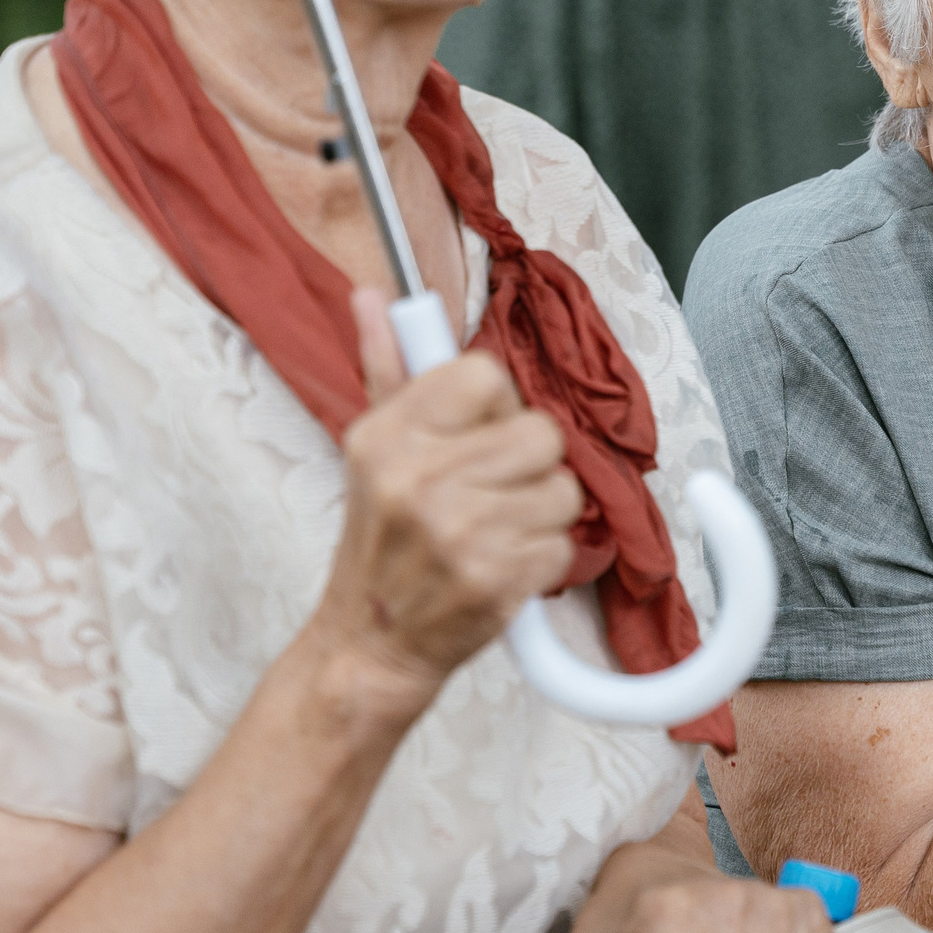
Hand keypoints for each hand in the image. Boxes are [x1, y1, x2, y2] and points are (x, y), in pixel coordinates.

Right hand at [307, 289, 581, 697]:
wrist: (370, 640)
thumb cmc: (379, 537)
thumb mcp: (369, 446)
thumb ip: (386, 365)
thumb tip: (373, 292)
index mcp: (388, 434)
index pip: (486, 374)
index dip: (497, 406)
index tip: (476, 436)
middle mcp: (418, 479)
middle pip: (541, 433)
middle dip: (529, 464)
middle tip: (491, 490)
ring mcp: (458, 533)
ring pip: (561, 491)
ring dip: (539, 515)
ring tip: (495, 531)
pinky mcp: (494, 582)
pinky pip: (562, 546)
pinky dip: (540, 561)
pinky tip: (500, 567)